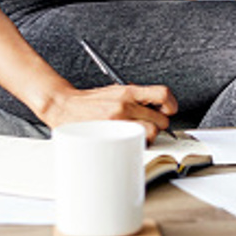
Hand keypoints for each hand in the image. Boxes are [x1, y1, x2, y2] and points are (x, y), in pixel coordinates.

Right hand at [42, 83, 177, 143]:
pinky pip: (135, 143)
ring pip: (151, 134)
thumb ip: (136, 97)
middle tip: (150, 125)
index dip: (171, 104)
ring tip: (139, 135)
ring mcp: (118, 121)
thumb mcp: (115, 90)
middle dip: (159, 125)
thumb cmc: (89, 101)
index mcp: (127, 91)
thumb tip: (156, 106)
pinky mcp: (111, 135)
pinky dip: (137, 144)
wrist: (64, 106)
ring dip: (149, 137)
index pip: (162, 94)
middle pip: (161, 120)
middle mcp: (125, 105)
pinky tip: (130, 141)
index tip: (169, 110)